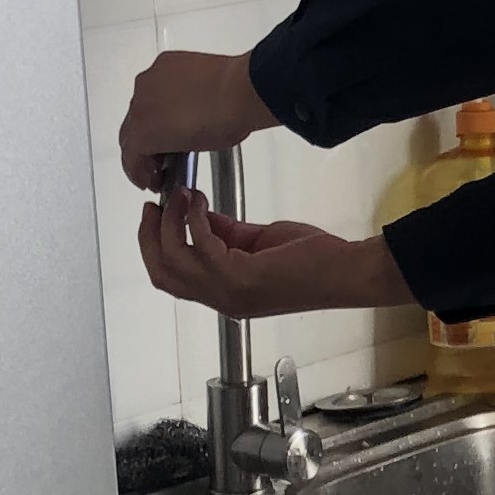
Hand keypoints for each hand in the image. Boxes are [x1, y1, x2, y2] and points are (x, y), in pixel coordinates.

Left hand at [118, 50, 274, 189]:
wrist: (240, 94)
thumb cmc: (238, 90)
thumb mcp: (215, 91)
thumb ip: (199, 104)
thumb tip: (204, 123)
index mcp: (165, 68)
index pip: (154, 100)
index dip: (160, 123)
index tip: (172, 136)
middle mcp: (148, 84)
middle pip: (139, 118)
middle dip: (150, 140)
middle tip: (164, 159)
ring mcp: (141, 107)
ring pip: (132, 137)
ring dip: (144, 156)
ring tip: (159, 174)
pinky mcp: (142, 133)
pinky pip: (132, 158)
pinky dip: (140, 172)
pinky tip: (150, 182)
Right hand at [139, 193, 412, 318]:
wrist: (345, 273)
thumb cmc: (310, 259)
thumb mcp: (256, 242)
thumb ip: (224, 233)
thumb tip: (196, 213)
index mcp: (223, 293)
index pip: (171, 277)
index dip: (154, 245)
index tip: (155, 212)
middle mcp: (221, 298)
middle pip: (163, 273)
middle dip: (150, 237)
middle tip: (153, 205)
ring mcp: (230, 292)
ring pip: (175, 260)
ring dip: (171, 223)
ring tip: (179, 195)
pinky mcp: (243, 278)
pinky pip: (202, 246)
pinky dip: (195, 219)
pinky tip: (200, 201)